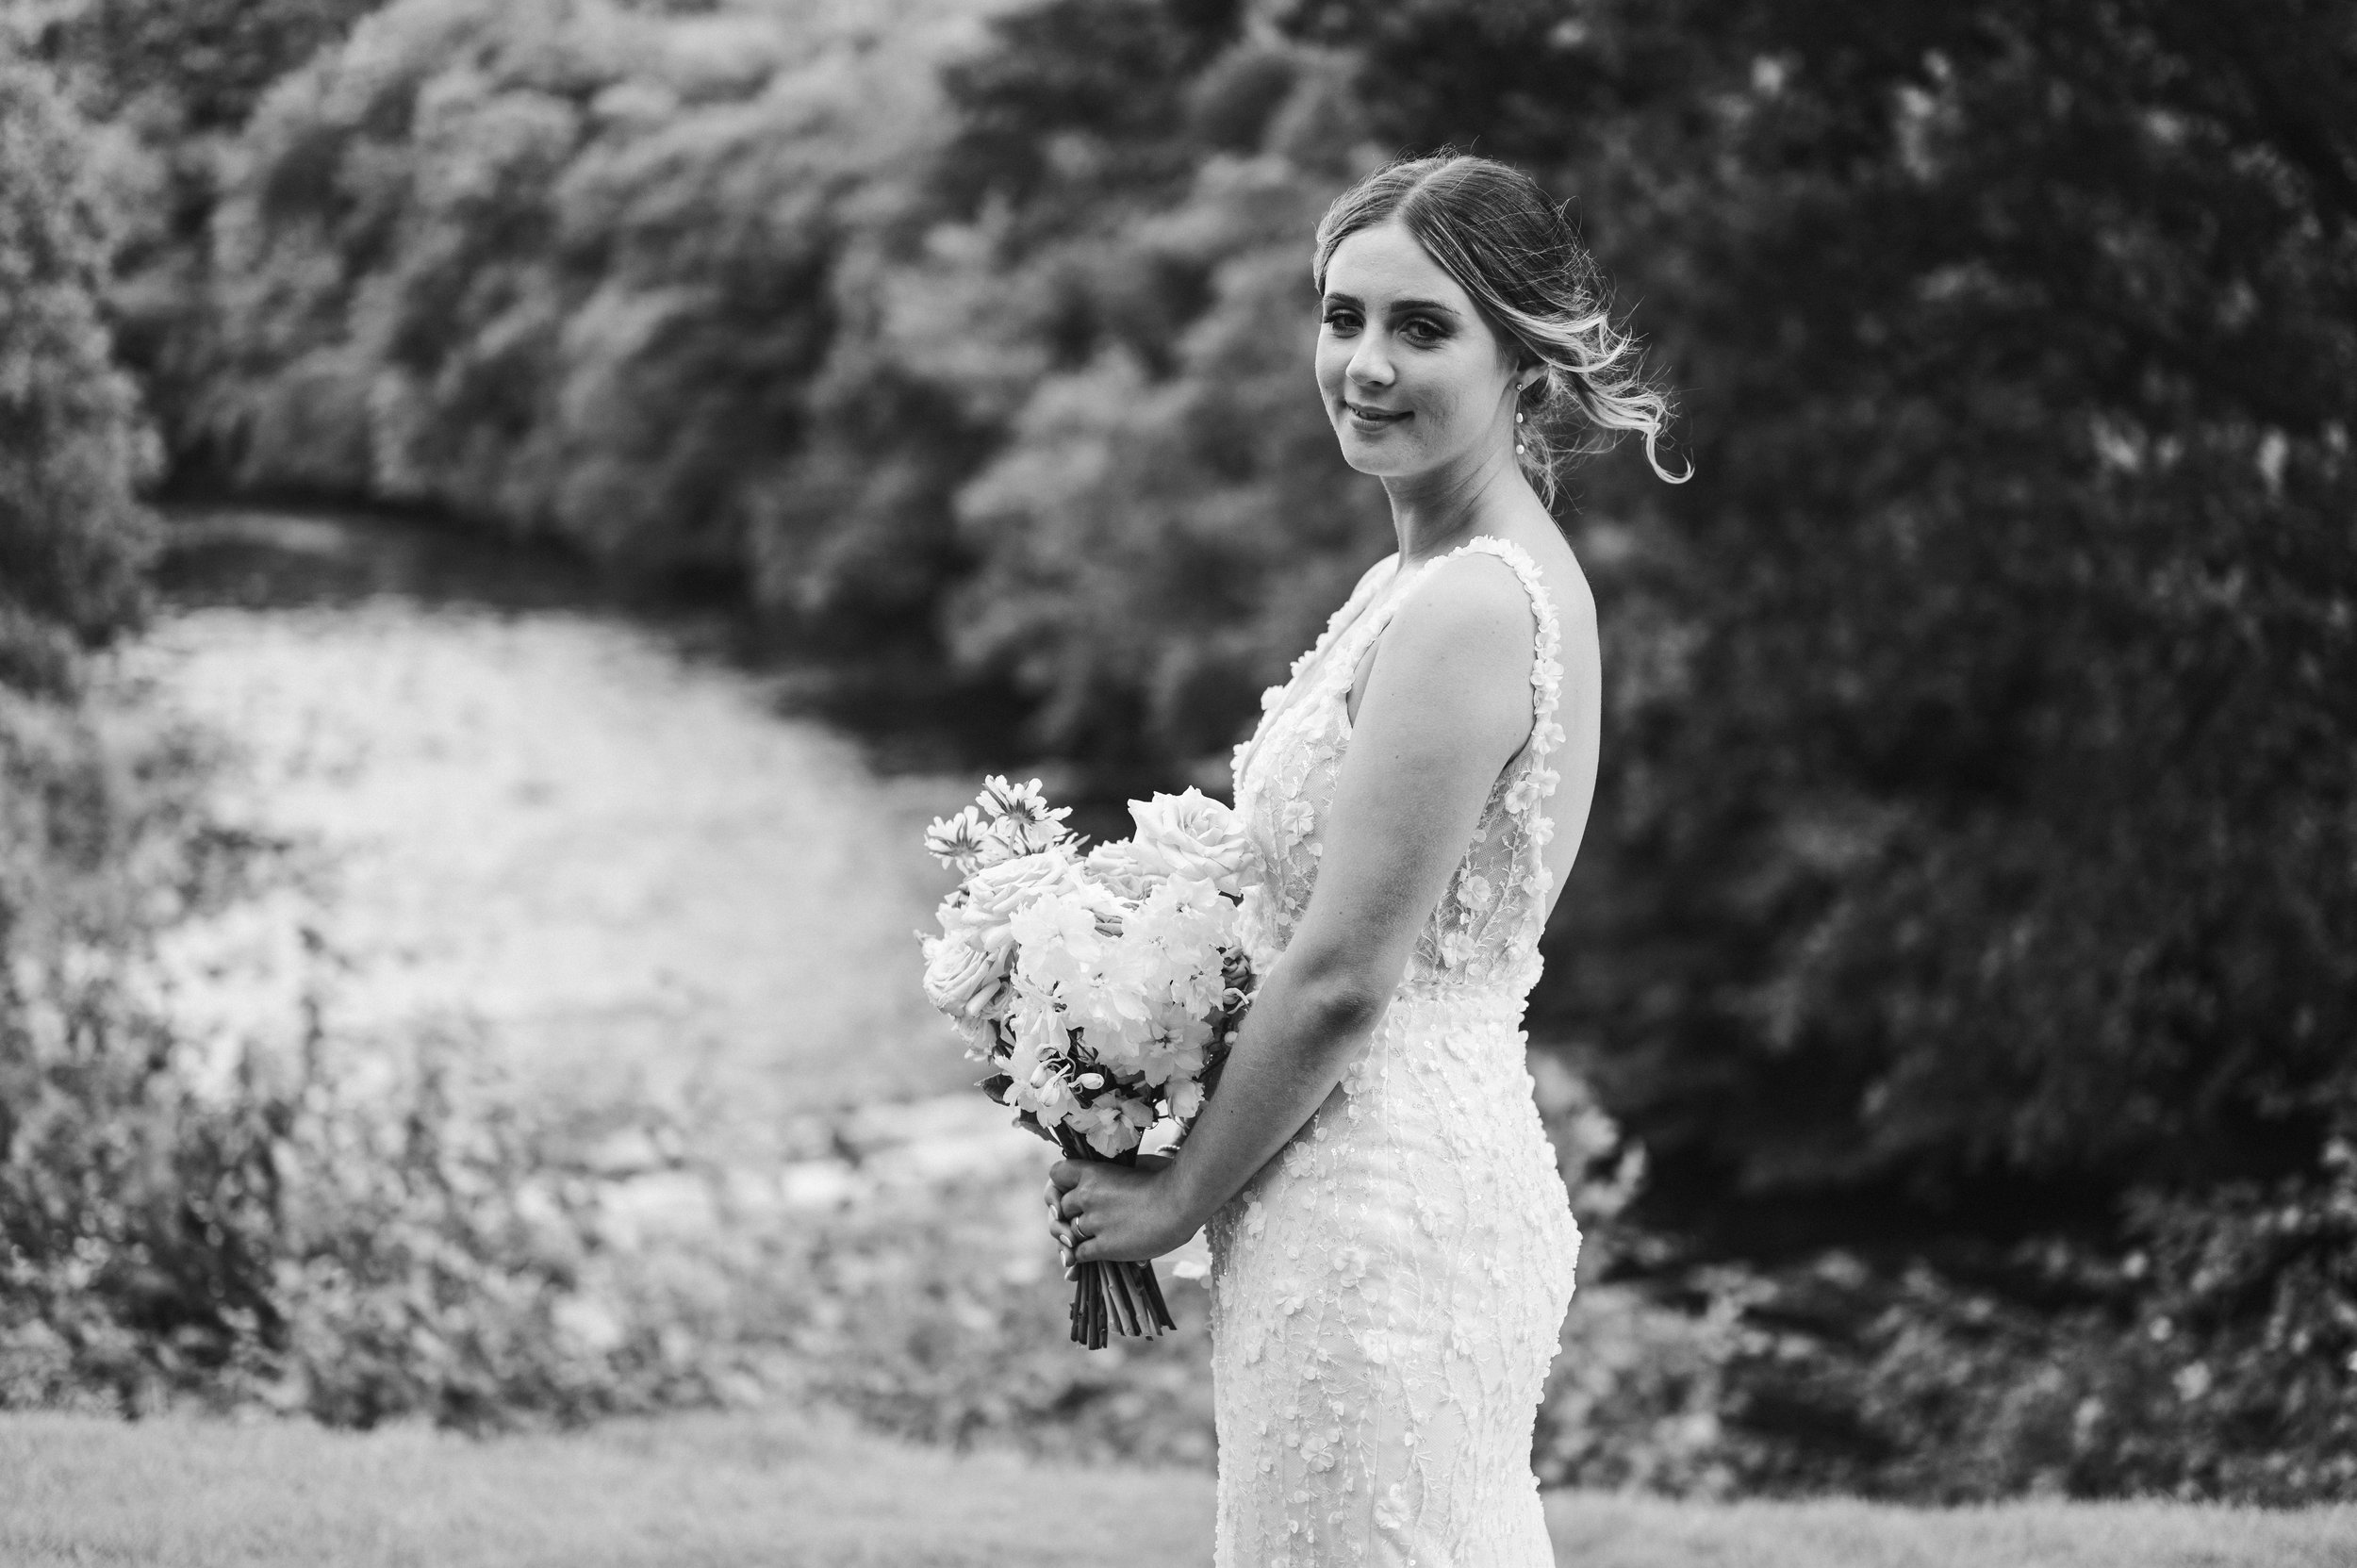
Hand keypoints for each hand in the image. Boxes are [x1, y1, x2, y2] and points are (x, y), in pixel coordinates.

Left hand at [1044, 1153, 1189, 1277]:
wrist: (1181, 1202)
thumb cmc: (1167, 1177)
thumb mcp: (1136, 1164)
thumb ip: (1116, 1172)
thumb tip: (1112, 1176)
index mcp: (1092, 1171)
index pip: (1056, 1174)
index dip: (1061, 1184)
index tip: (1071, 1190)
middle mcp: (1086, 1195)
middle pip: (1061, 1207)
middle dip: (1070, 1214)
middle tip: (1084, 1220)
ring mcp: (1093, 1222)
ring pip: (1067, 1232)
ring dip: (1075, 1237)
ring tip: (1089, 1238)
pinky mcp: (1103, 1246)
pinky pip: (1079, 1254)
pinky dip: (1083, 1256)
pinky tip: (1096, 1252)